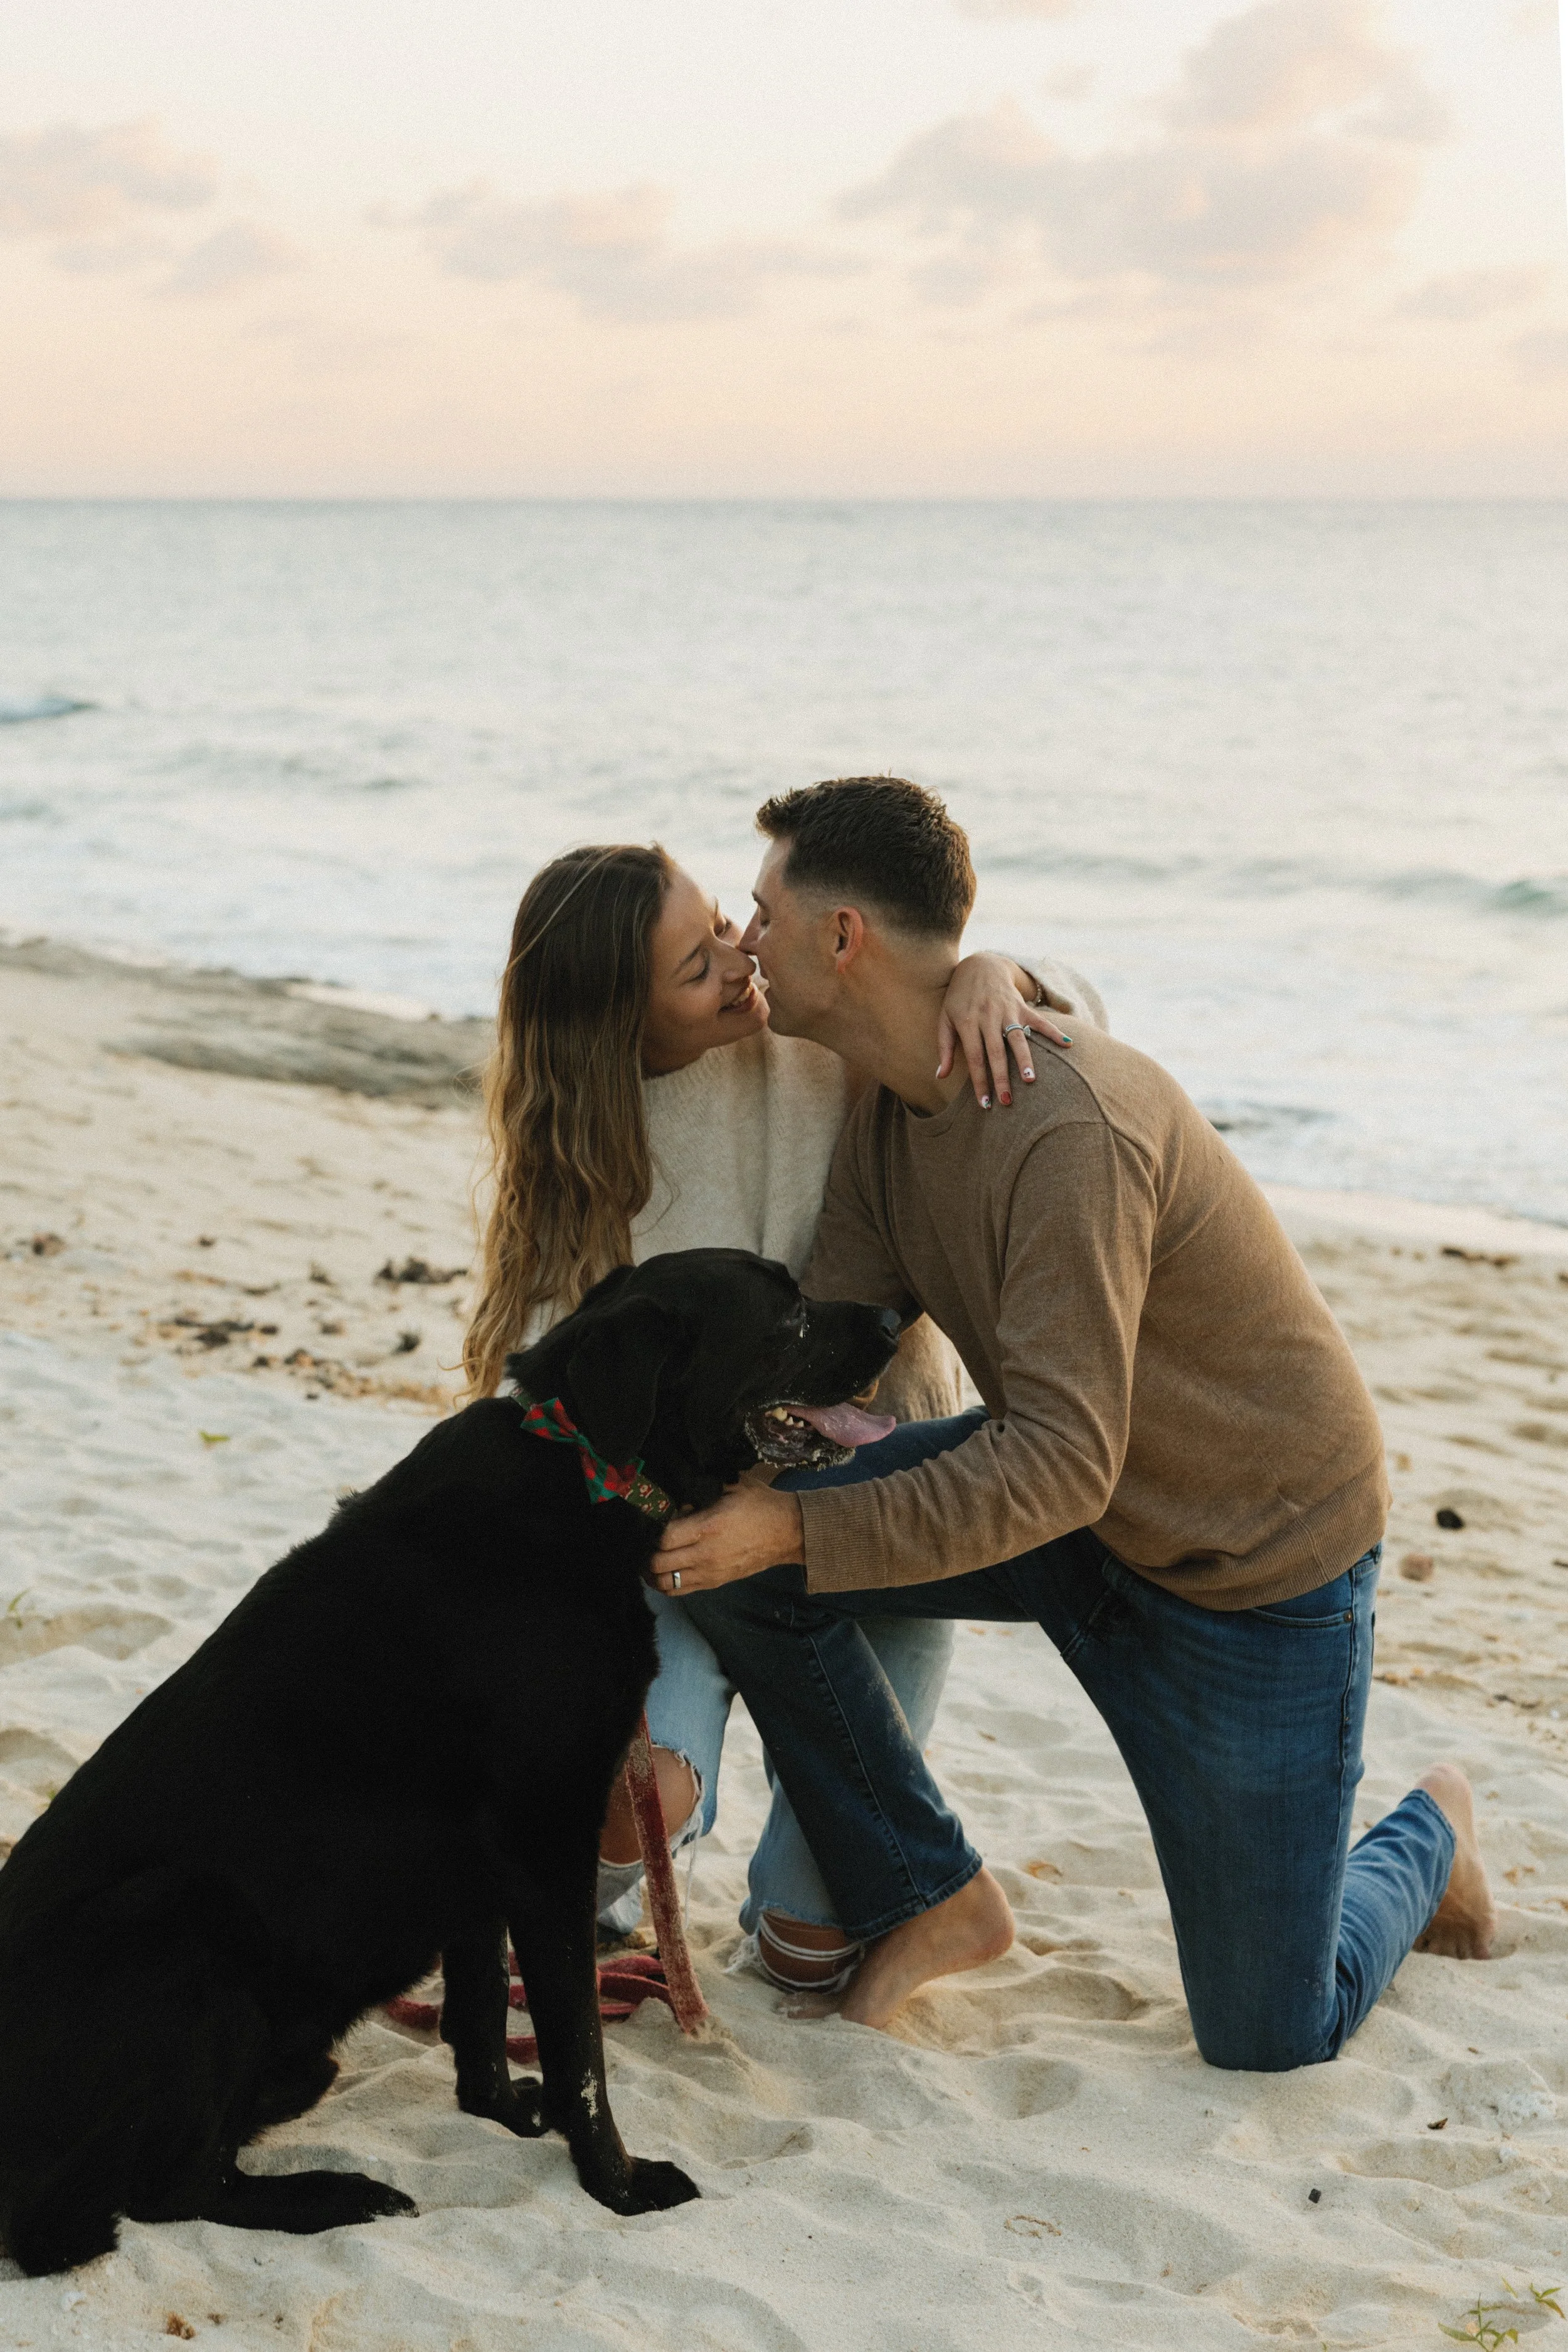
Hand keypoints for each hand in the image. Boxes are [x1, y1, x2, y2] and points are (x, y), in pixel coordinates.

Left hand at [651, 1484, 803, 1593]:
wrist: (788, 1531)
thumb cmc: (761, 1505)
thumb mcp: (732, 1486)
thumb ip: (702, 1492)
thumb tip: (678, 1501)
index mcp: (709, 1526)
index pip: (665, 1538)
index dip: (655, 1531)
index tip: (657, 1523)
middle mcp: (706, 1553)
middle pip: (660, 1563)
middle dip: (648, 1553)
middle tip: (647, 1543)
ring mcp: (710, 1572)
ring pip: (667, 1582)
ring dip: (652, 1573)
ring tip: (649, 1562)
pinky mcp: (716, 1582)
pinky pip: (681, 1591)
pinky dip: (667, 1585)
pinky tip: (664, 1573)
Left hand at [937, 952, 1069, 1109]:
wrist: (979, 965)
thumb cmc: (959, 997)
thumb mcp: (945, 1018)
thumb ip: (944, 1047)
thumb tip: (940, 1076)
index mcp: (967, 1022)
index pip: (974, 1057)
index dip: (979, 1081)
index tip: (984, 1103)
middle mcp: (988, 1017)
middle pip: (996, 1051)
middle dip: (1001, 1077)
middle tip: (1007, 1100)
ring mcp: (1007, 1010)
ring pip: (1017, 1037)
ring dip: (1024, 1058)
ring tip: (1030, 1079)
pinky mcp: (1022, 1006)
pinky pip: (1039, 1020)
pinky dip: (1053, 1032)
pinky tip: (1067, 1044)